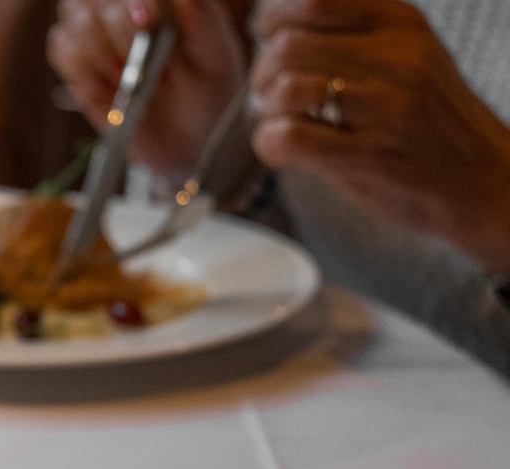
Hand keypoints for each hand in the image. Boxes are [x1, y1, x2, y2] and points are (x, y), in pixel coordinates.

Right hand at [47, 0, 249, 179]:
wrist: (191, 139)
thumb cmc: (208, 90)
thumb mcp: (217, 56)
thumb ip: (204, 21)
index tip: (145, 21)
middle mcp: (120, 8)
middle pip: (91, 0)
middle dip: (118, 35)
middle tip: (152, 71)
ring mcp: (94, 36)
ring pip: (73, 25)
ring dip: (101, 58)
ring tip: (133, 84)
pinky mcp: (78, 67)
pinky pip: (62, 52)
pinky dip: (84, 73)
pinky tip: (110, 91)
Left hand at [251, 0, 509, 272]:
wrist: (478, 179)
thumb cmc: (425, 118)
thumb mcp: (405, 53)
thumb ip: (351, 32)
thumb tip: (275, 20)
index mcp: (399, 22)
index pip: (312, 2)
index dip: (274, 21)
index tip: (272, 42)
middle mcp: (396, 57)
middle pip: (287, 47)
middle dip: (262, 72)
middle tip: (269, 93)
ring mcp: (384, 108)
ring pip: (285, 89)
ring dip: (267, 110)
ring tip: (281, 120)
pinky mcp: (369, 156)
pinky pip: (289, 137)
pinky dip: (269, 143)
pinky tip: (282, 148)